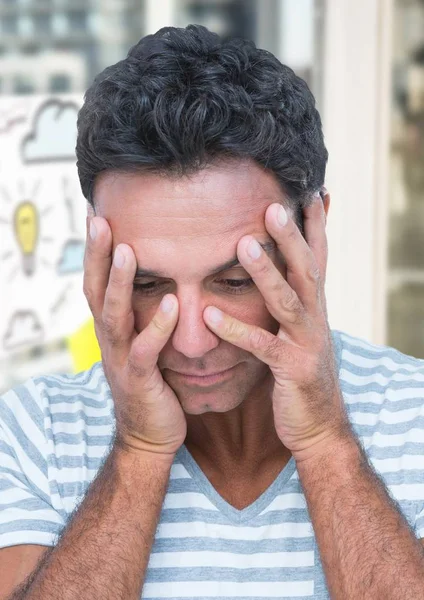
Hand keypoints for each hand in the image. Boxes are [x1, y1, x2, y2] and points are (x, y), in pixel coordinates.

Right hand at [83, 212, 185, 457]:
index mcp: (112, 328)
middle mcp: (110, 340)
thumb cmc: (153, 385)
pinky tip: (170, 302)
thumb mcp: (143, 344)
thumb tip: (160, 280)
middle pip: (96, 291)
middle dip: (97, 255)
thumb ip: (144, 315)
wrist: (150, 436)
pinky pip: (145, 350)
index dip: (95, 251)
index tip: (97, 214)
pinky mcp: (140, 380)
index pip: (97, 282)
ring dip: (120, 282)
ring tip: (128, 249)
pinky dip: (156, 326)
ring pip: (114, 315)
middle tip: (98, 219)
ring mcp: (121, 360)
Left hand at [203, 194, 351, 462]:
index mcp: (315, 307)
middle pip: (305, 269)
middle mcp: (315, 319)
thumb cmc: (301, 373)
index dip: (315, 226)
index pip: (317, 258)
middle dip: (291, 236)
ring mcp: (306, 344)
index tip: (309, 191)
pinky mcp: (292, 370)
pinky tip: (212, 316)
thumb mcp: (300, 332)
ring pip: (287, 302)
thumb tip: (282, 274)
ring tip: (243, 245)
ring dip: (266, 273)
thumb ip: (291, 301)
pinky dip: (237, 330)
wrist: (317, 426)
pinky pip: (262, 347)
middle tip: (273, 205)